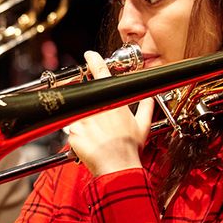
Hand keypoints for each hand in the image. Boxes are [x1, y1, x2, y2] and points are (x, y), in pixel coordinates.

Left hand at [67, 50, 154, 175]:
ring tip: (98, 136)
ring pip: (79, 113)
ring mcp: (81, 118)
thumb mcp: (142, 125)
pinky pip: (72, 129)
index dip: (94, 61)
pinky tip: (91, 142)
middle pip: (87, 94)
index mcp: (112, 101)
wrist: (117, 167)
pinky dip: (79, 135)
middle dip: (91, 103)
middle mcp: (95, 106)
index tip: (89, 55)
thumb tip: (151, 97)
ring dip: (86, 121)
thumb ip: (147, 107)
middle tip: (99, 118)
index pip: (100, 72)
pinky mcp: (72, 131)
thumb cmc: (129, 148)